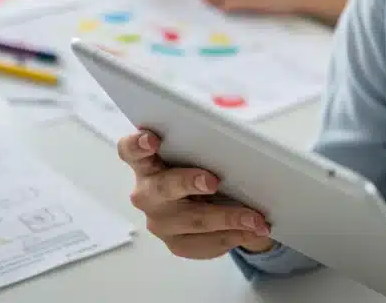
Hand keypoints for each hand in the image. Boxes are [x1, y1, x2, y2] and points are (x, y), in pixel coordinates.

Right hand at [117, 130, 274, 257]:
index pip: (131, 151)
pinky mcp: (176, 244)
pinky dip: (233, 236)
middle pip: (162, 187)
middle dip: (188, 182)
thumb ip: (205, 147)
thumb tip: (240, 144)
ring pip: (193, 220)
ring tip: (255, 219)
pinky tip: (251, 232)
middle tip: (213, 181)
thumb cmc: (200, 168)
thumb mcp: (200, 154)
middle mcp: (147, 192)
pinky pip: (205, 244)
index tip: (152, 140)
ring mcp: (159, 221)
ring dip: (228, 218)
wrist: (209, 202)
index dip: (137, 145)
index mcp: (148, 162)